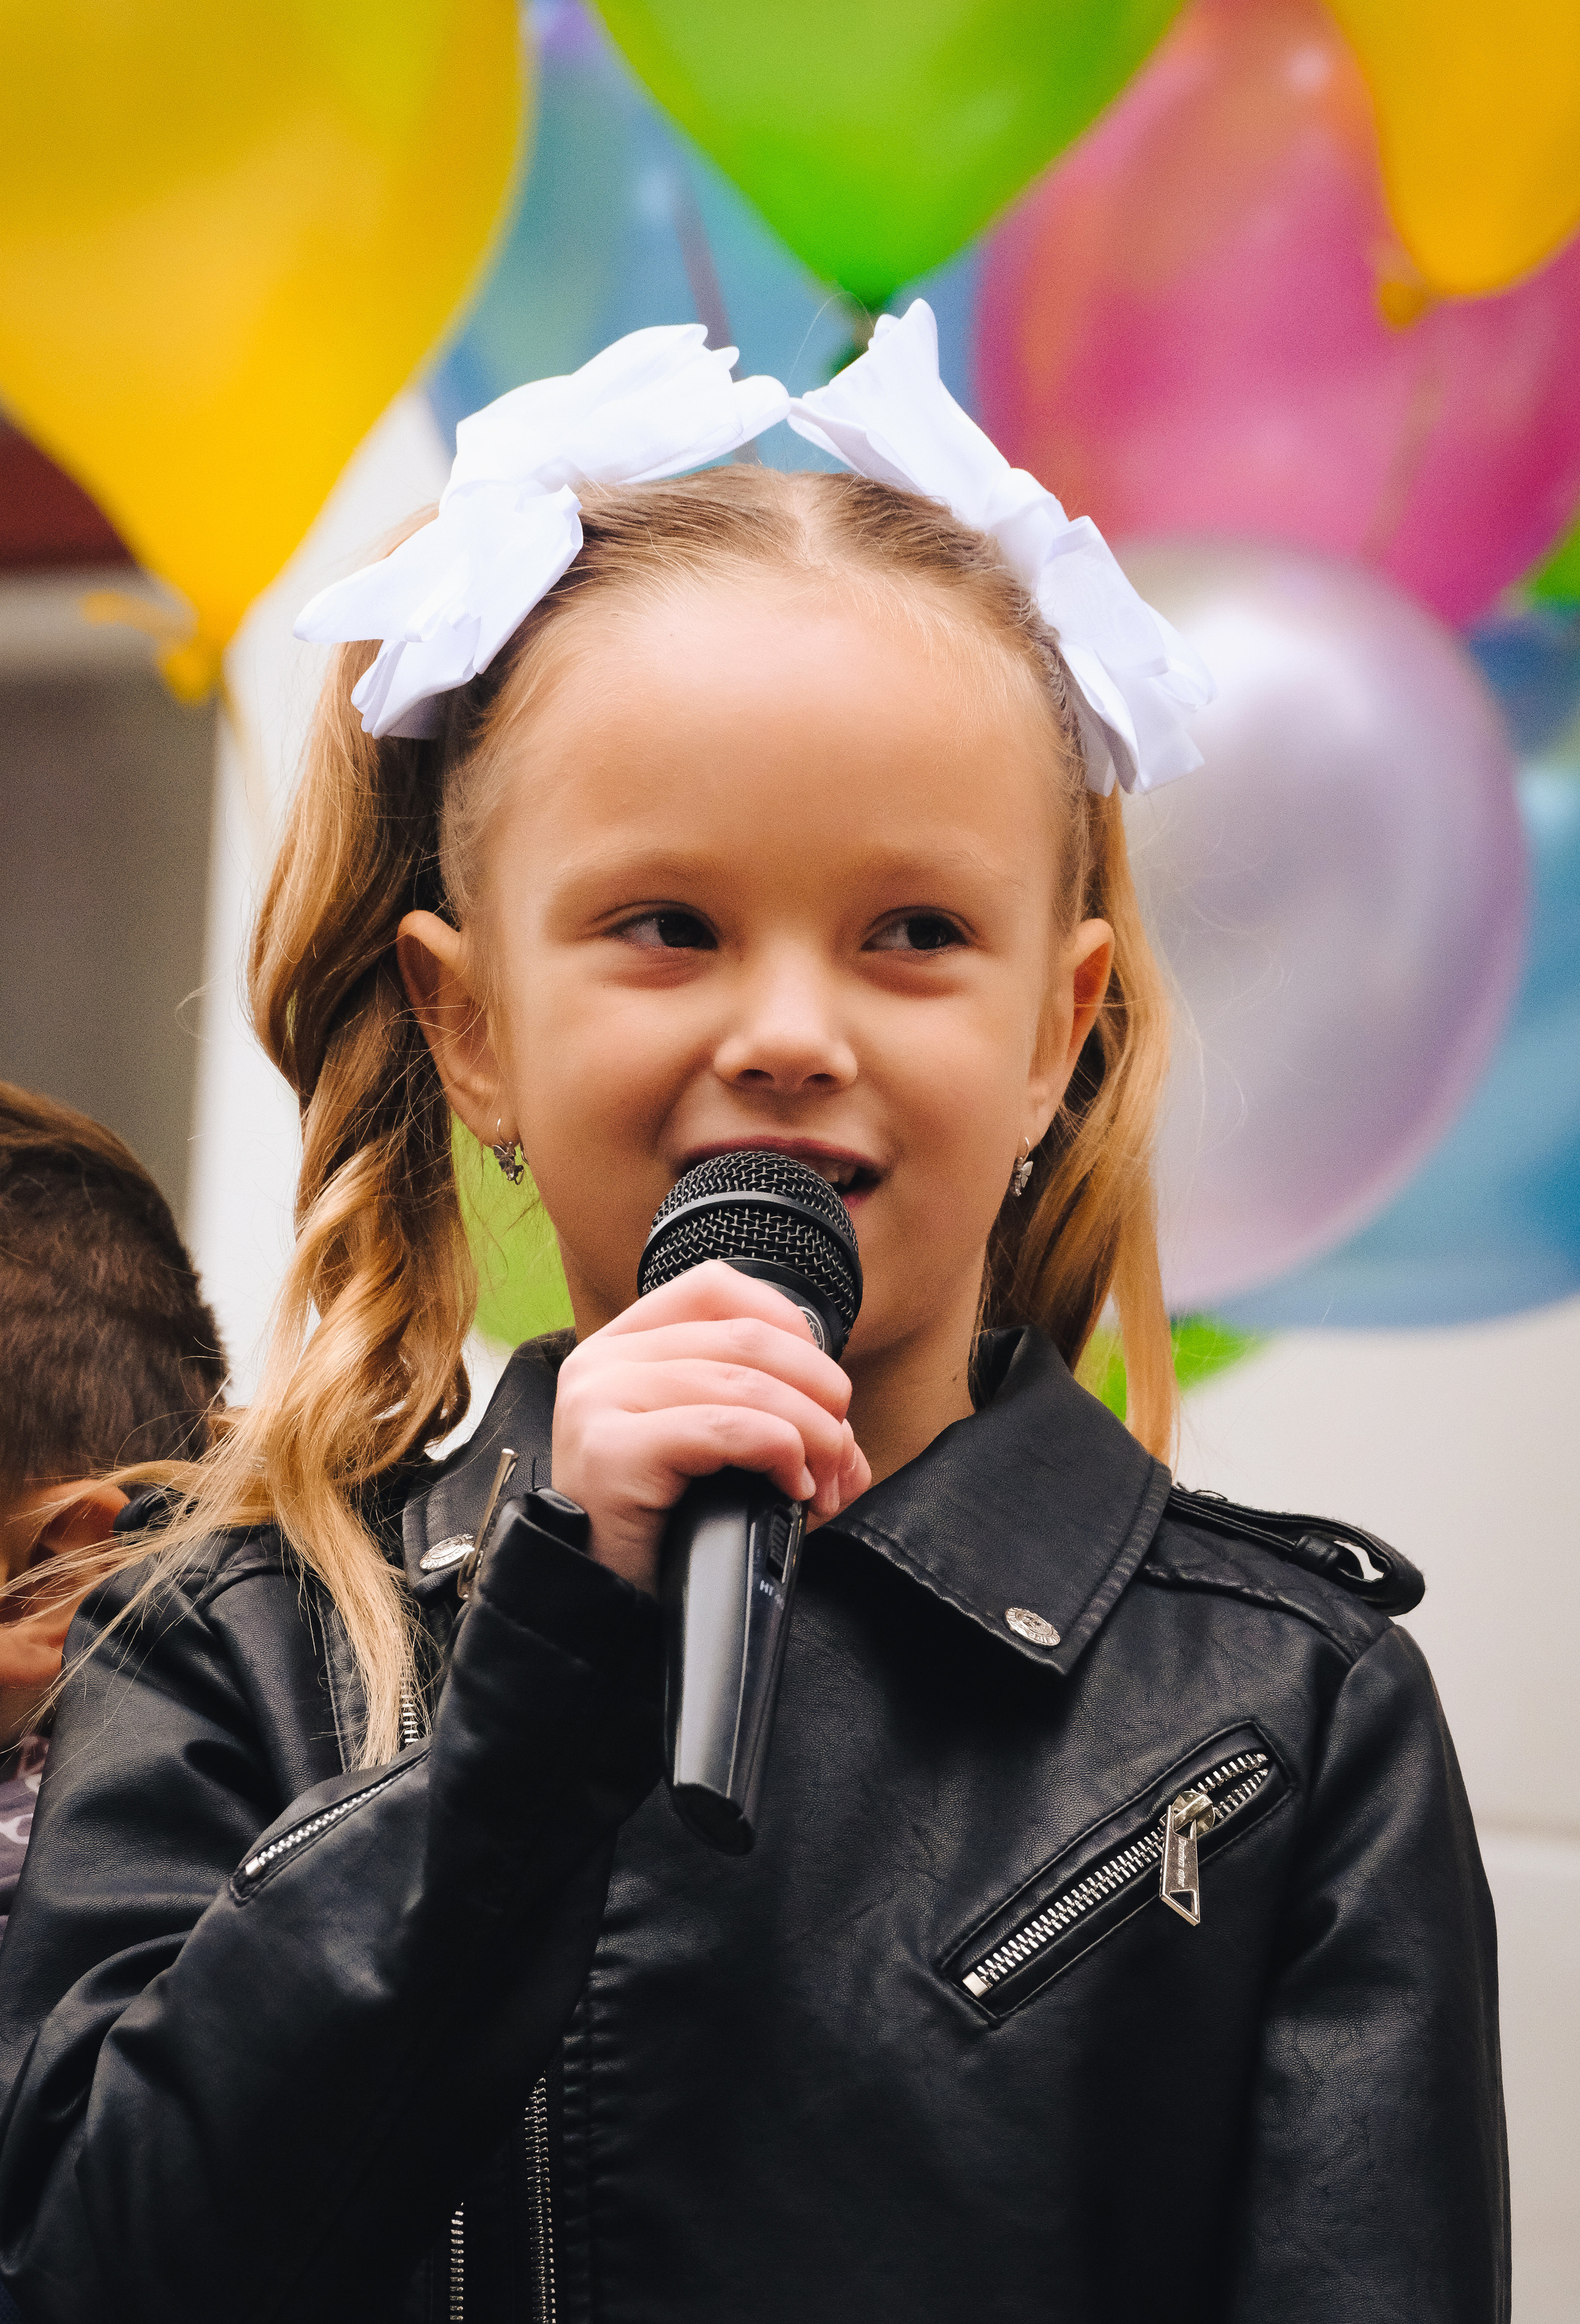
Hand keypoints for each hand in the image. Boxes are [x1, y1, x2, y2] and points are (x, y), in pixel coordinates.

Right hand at [551, 1261, 870, 1593]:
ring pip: (744, 1383)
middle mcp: (601, 1360)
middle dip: (819, 1392)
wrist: (605, 1605)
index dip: (788, 1324)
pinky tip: (793, 1489)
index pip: (716, 1287)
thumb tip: (847, 1439)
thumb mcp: (717, 1453)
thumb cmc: (663, 1528)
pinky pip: (724, 1427)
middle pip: (745, 1337)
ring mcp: (599, 1400)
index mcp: (623, 1344)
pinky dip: (779, 1451)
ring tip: (825, 1479)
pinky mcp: (612, 1449)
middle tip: (840, 1453)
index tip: (822, 1385)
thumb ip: (775, 1420)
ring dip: (812, 1432)